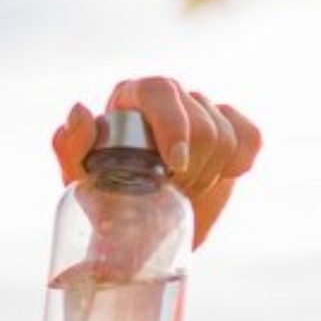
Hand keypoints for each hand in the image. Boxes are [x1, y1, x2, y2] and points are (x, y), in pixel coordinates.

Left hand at [52, 76, 263, 249]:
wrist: (142, 229)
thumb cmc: (103, 198)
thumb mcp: (79, 179)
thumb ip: (70, 146)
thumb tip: (80, 110)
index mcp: (130, 97)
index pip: (158, 91)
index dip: (172, 125)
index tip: (174, 165)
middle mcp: (167, 97)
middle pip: (199, 119)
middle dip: (190, 165)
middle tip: (171, 191)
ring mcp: (202, 110)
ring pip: (225, 134)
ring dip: (208, 173)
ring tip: (183, 190)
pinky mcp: (232, 130)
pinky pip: (250, 137)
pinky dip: (239, 163)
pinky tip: (219, 177)